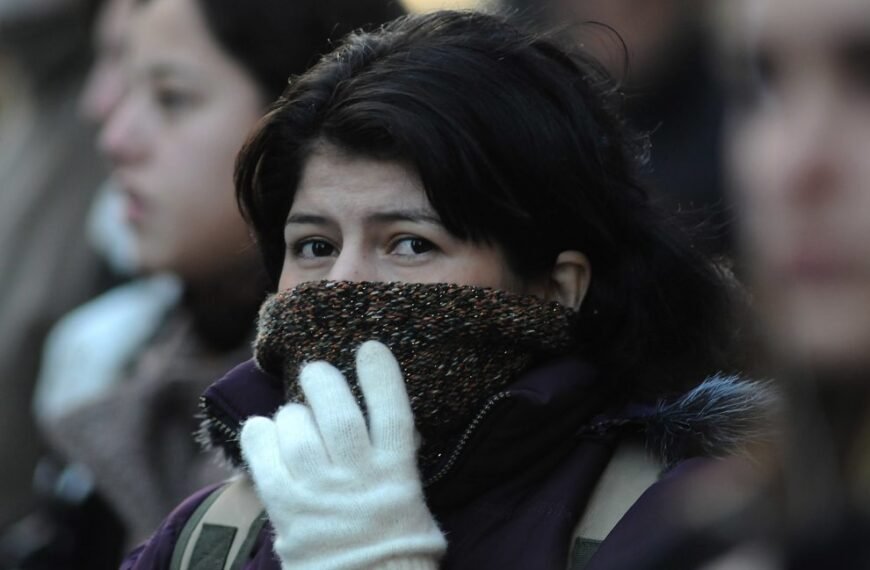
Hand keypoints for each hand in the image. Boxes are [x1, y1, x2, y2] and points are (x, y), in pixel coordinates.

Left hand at [240, 341, 445, 569]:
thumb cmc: (394, 547)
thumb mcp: (411, 501)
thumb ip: (396, 460)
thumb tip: (384, 418)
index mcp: (397, 476)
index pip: (393, 414)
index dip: (382, 377)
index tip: (370, 348)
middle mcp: (359, 480)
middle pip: (338, 414)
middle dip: (324, 383)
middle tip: (316, 371)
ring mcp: (321, 496)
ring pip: (299, 433)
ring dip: (292, 413)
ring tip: (293, 414)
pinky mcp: (288, 513)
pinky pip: (266, 464)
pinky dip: (260, 438)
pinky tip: (262, 428)